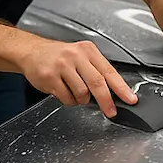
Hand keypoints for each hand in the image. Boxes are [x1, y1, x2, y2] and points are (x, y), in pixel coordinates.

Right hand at [20, 38, 138, 117]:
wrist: (32, 52)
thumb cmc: (59, 56)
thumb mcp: (80, 55)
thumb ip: (95, 70)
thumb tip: (112, 91)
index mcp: (89, 50)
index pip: (110, 71)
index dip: (121, 88)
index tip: (130, 99)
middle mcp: (77, 56)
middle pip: (98, 83)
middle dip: (106, 100)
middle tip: (111, 111)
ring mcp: (63, 66)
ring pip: (81, 93)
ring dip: (81, 100)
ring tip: (75, 92)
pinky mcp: (50, 77)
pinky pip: (66, 97)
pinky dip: (68, 100)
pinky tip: (63, 91)